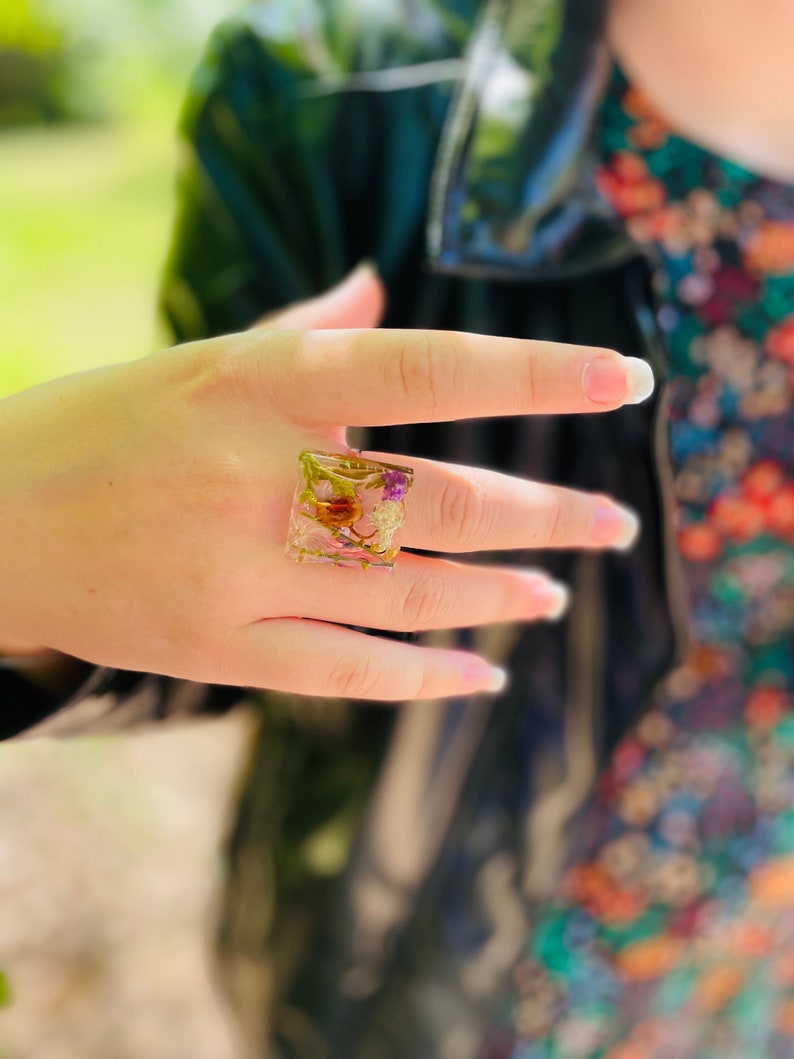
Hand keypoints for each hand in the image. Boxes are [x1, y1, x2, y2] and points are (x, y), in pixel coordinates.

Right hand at [0, 266, 652, 700]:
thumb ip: (302, 327)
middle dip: (547, 517)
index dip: (536, 374)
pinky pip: (346, 673)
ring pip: (408, 593)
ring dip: (500, 594)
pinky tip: (485, 674)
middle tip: (616, 524)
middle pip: (440, 502)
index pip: (427, 369)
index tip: (624, 380)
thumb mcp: (197, 358)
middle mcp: (257, 475)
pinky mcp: (215, 647)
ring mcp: (237, 571)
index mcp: (256, 382)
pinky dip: (427, 678)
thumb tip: (383, 284)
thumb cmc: (102, 427)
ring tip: (555, 592)